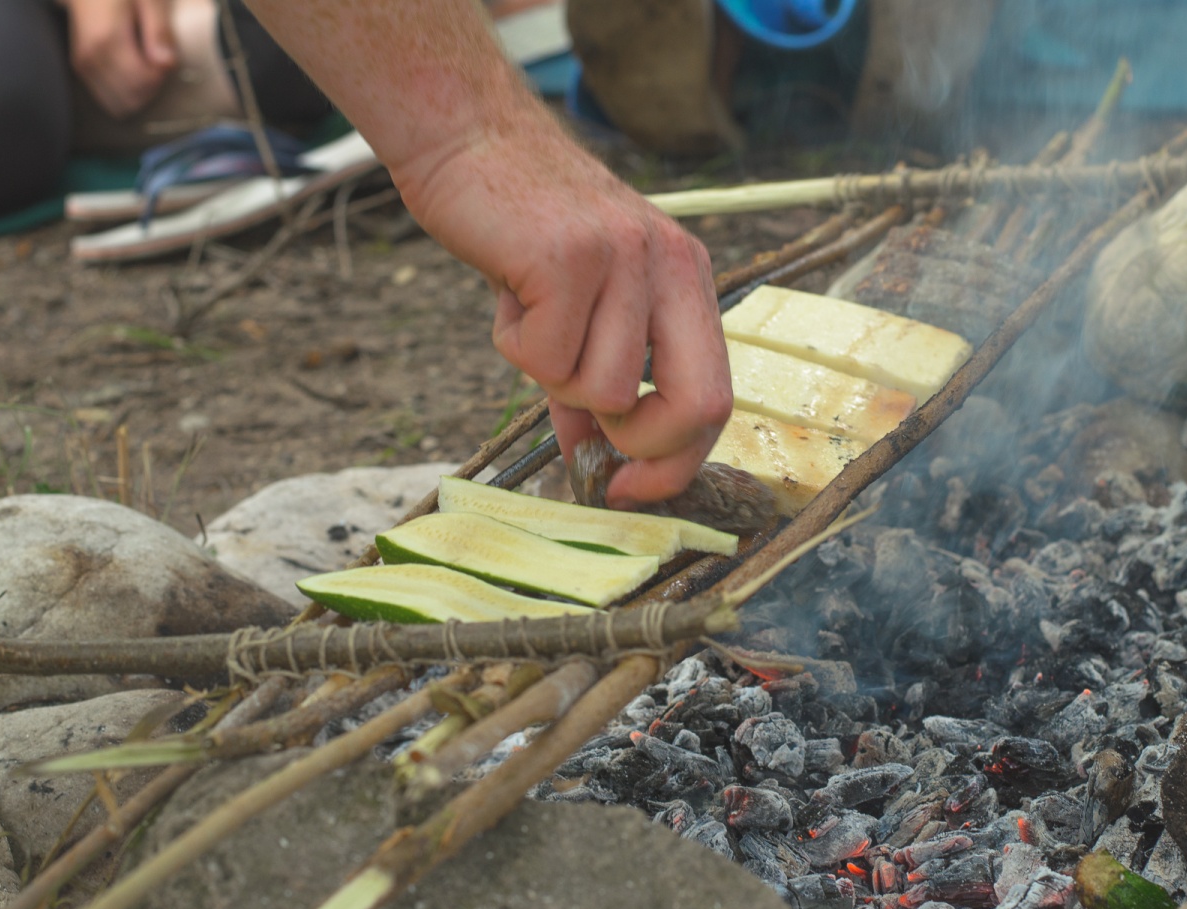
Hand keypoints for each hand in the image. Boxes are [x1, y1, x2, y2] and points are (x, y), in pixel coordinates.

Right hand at [65, 0, 177, 117]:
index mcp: (108, 40)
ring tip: (143, 66)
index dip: (161, 76)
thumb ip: (159, 31)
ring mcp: (83, 65)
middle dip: (151, 88)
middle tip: (155, 62)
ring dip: (138, 94)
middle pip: (132, 98)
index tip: (164, 57)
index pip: (143, 82)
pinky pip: (108, 100)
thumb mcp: (149, 1)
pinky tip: (129, 72)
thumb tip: (166, 64)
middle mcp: (91, 57)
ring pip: (119, 105)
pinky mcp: (80, 70)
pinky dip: (124, 93)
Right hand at [396, 115, 731, 506]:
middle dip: (643, 450)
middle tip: (593, 446)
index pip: (717, 397)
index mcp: (690, 280)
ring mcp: (628, 259)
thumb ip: (595, 381)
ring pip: (607, 391)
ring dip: (554, 380)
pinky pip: (547, 361)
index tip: (628, 490)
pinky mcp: (572, 258)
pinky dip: (515, 347)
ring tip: (531, 320)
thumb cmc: (523, 230)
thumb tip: (596, 465)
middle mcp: (674, 266)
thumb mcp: (579, 307)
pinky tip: (508, 295)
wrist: (468, 139)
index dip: (676, 463)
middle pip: (699, 405)